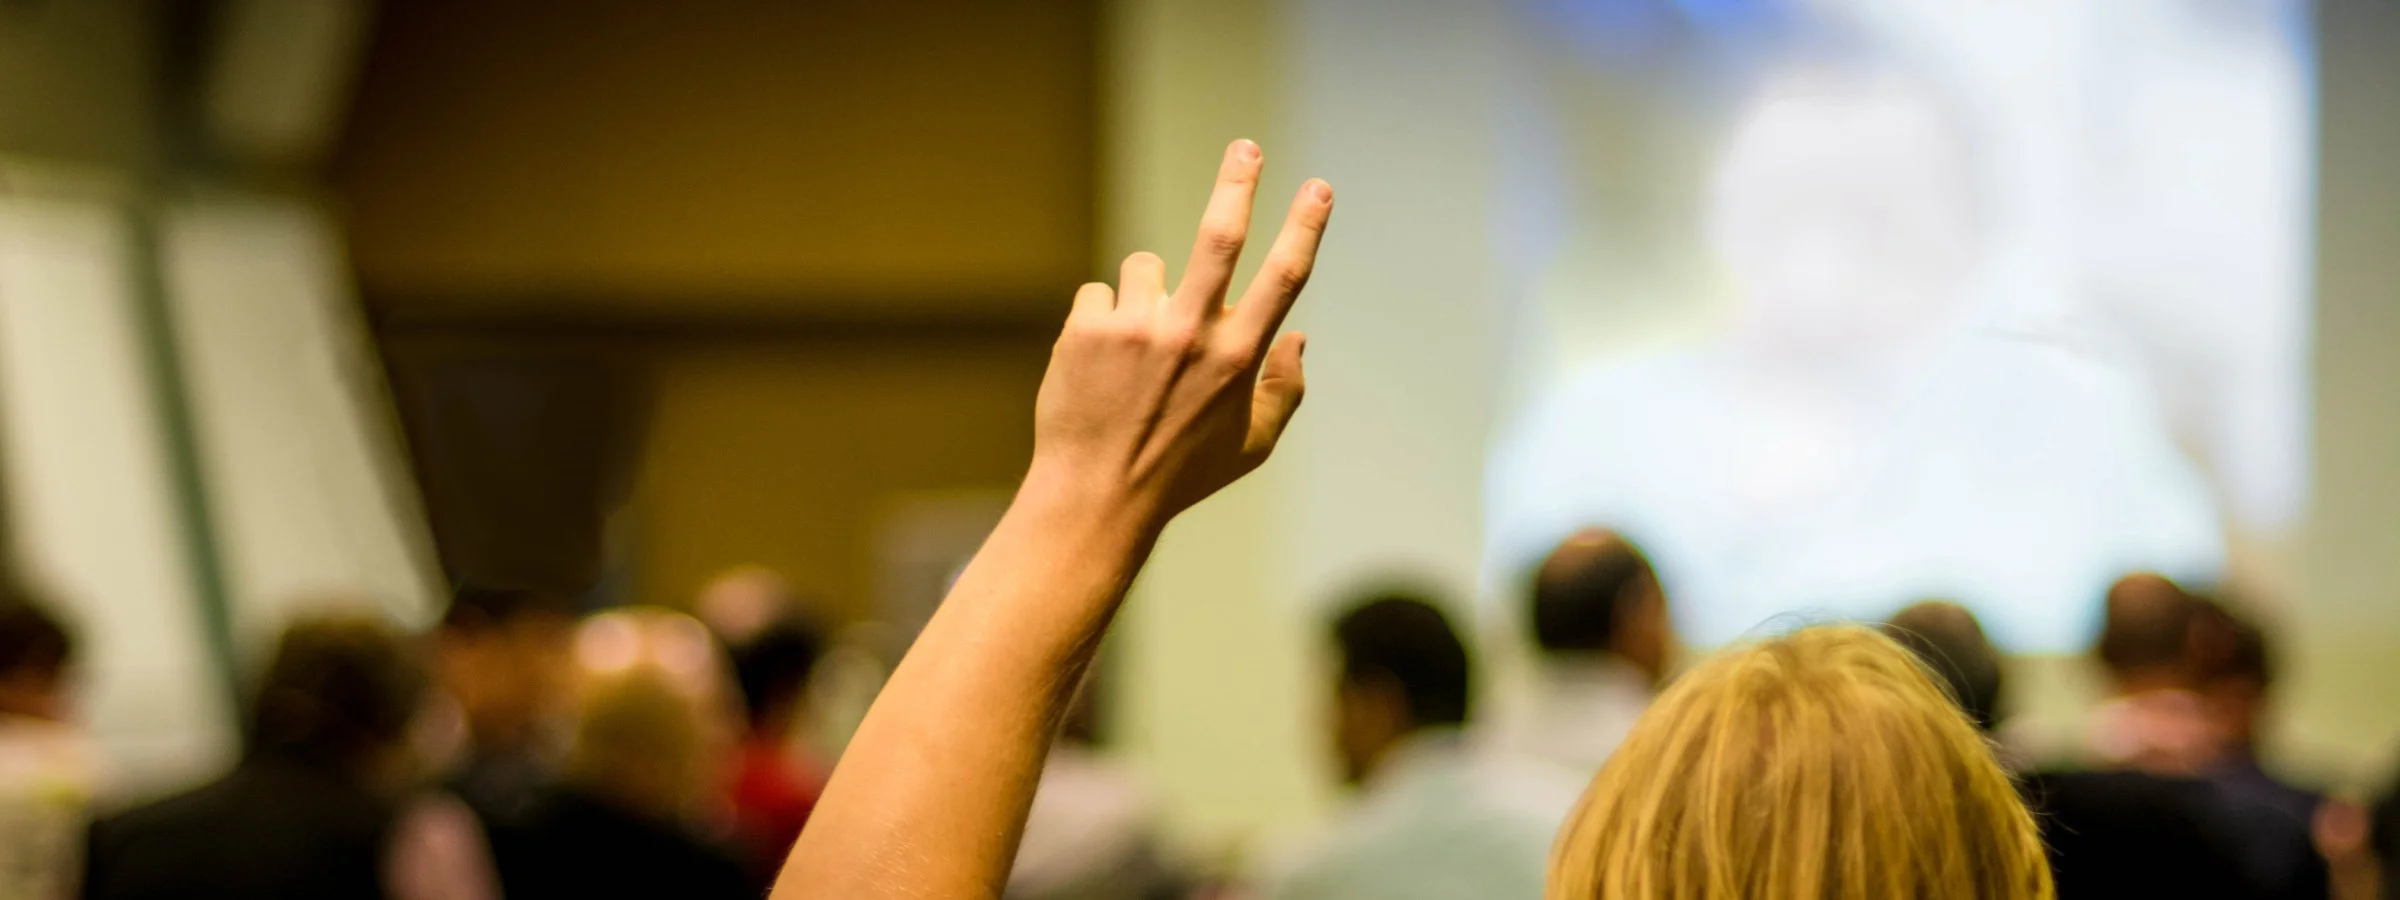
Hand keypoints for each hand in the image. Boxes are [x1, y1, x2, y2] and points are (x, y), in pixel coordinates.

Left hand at [1028, 139, 1331, 525]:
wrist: (1094, 497)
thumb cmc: (1179, 474)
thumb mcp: (1249, 447)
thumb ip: (1284, 391)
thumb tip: (1298, 335)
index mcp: (1238, 358)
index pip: (1283, 278)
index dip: (1305, 227)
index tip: (1318, 188)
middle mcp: (1190, 335)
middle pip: (1219, 235)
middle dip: (1239, 183)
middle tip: (1245, 148)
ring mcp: (1136, 328)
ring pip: (1145, 267)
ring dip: (1144, 294)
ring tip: (1132, 350)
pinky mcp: (1086, 329)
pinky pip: (1099, 293)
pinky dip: (1100, 320)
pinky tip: (1096, 364)